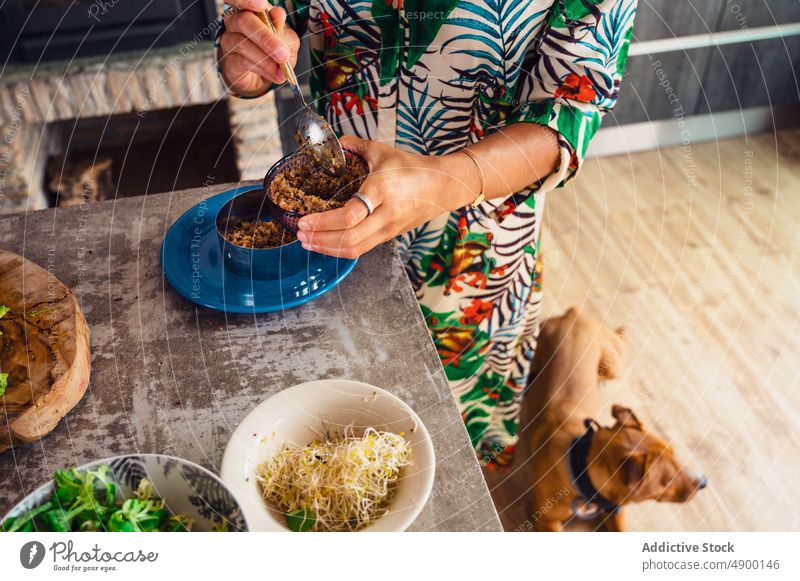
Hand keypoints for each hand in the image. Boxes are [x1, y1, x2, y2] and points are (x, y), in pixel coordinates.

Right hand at [218, 1, 299, 94]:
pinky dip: (263, 69)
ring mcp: (230, 40)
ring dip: (266, 59)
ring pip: (243, 44)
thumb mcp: (286, 40)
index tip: (261, 5)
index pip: (240, 0)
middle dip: (265, 38)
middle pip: (244, 21)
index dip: (247, 0)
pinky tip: (275, 75)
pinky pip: (243, 62)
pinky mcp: (229, 60)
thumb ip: (283, 29)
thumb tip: (278, 13)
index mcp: (251, 10)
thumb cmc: (274, 51)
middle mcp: (236, 21)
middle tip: (283, 54)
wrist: (262, 76)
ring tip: (281, 70)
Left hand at [296, 136, 477, 258]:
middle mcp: (386, 213)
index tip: (303, 220)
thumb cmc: (411, 167)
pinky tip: (326, 243)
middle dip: (320, 239)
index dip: (323, 222)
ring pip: (355, 249)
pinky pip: (361, 249)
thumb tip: (330, 142)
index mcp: (382, 189)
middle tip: (300, 233)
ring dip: (327, 249)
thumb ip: (354, 145)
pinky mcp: (389, 236)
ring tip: (307, 241)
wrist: (442, 186)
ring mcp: (389, 228)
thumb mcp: (382, 151)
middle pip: (350, 238)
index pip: (350, 215)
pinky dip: (339, 249)